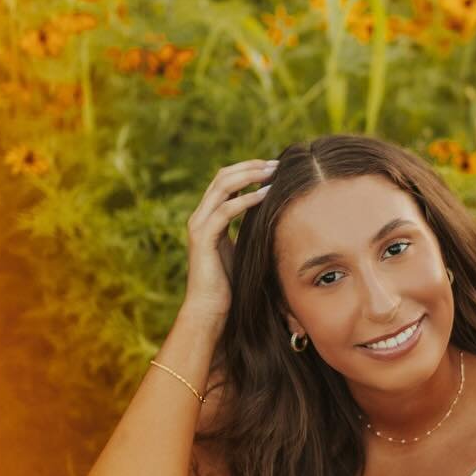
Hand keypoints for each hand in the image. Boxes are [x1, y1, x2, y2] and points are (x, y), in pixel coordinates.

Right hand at [183, 157, 278, 320]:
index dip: (248, 170)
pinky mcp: (203, 238)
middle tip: (276, 164)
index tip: (274, 168)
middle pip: (223, 177)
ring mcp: (199, 226)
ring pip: (222, 187)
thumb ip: (249, 230)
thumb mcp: (242, 250)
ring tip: (272, 173)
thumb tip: (273, 217)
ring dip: (249, 177)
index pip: (226, 181)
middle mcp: (200, 217)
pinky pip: (225, 210)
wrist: (210, 310)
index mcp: (209, 217)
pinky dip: (246, 200)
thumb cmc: (229, 286)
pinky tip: (265, 195)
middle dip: (250, 167)